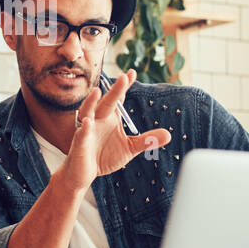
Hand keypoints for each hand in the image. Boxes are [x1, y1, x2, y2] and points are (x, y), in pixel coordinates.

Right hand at [62, 69, 171, 190]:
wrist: (84, 174)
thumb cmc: (104, 157)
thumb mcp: (129, 148)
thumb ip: (146, 140)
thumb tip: (168, 134)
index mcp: (109, 118)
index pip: (118, 99)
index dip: (124, 86)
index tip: (132, 73)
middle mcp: (97, 120)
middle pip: (106, 102)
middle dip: (114, 91)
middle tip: (123, 78)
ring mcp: (87, 130)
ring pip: (87, 112)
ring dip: (91, 102)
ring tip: (98, 92)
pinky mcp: (79, 144)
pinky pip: (81, 134)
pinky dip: (85, 129)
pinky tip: (88, 123)